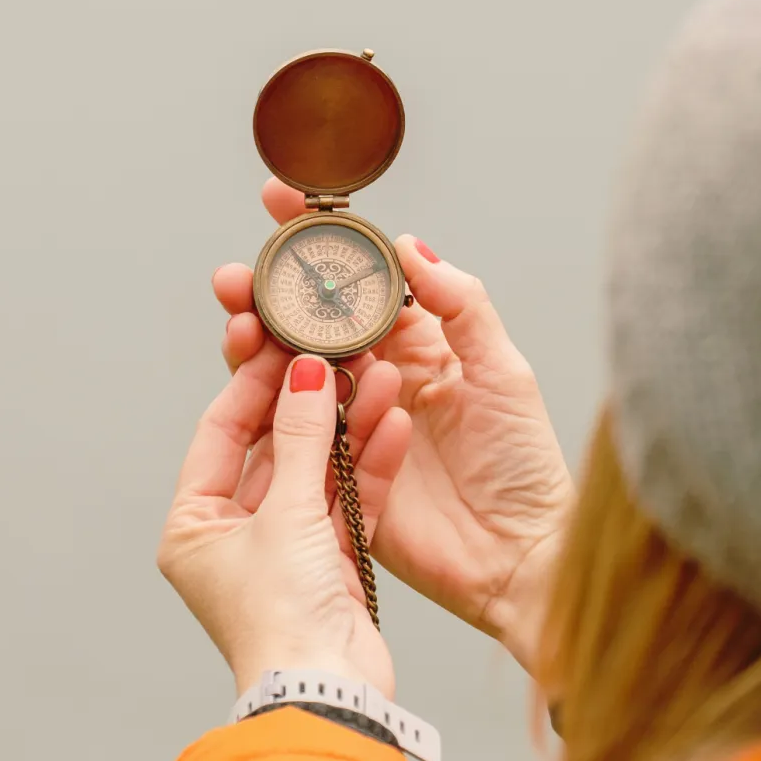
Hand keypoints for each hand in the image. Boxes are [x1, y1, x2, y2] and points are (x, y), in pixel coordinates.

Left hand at [158, 342, 409, 696]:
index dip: (253, 383)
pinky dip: (369, 464)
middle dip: (310, 401)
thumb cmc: (281, 618)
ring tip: (379, 376)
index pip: (221, 433)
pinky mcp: (329, 564)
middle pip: (274, 448)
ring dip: (348, 426)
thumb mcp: (287, 512)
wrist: (328, 695)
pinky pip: (348, 499)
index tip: (283, 340)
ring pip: (317, 469)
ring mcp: (284, 550)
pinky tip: (394, 422)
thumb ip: (302, 436)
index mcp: (194, 525)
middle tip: (337, 351)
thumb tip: (305, 368)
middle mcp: (234, 536)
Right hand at [214, 182, 575, 675]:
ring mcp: (350, 424)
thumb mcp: (502, 369)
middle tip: (236, 276)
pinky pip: (292, 432)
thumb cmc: (523, 463)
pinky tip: (258, 375)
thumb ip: (458, 304)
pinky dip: (269, 401)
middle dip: (266, 291)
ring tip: (239, 319)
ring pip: (289, 371)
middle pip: (308, 323)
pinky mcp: (333, 473)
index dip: (320, 241)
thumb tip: (409, 244)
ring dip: (256, 340)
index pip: (359, 280)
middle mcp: (377, 378)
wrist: (521, 557)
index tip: (282, 202)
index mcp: (417, 344)